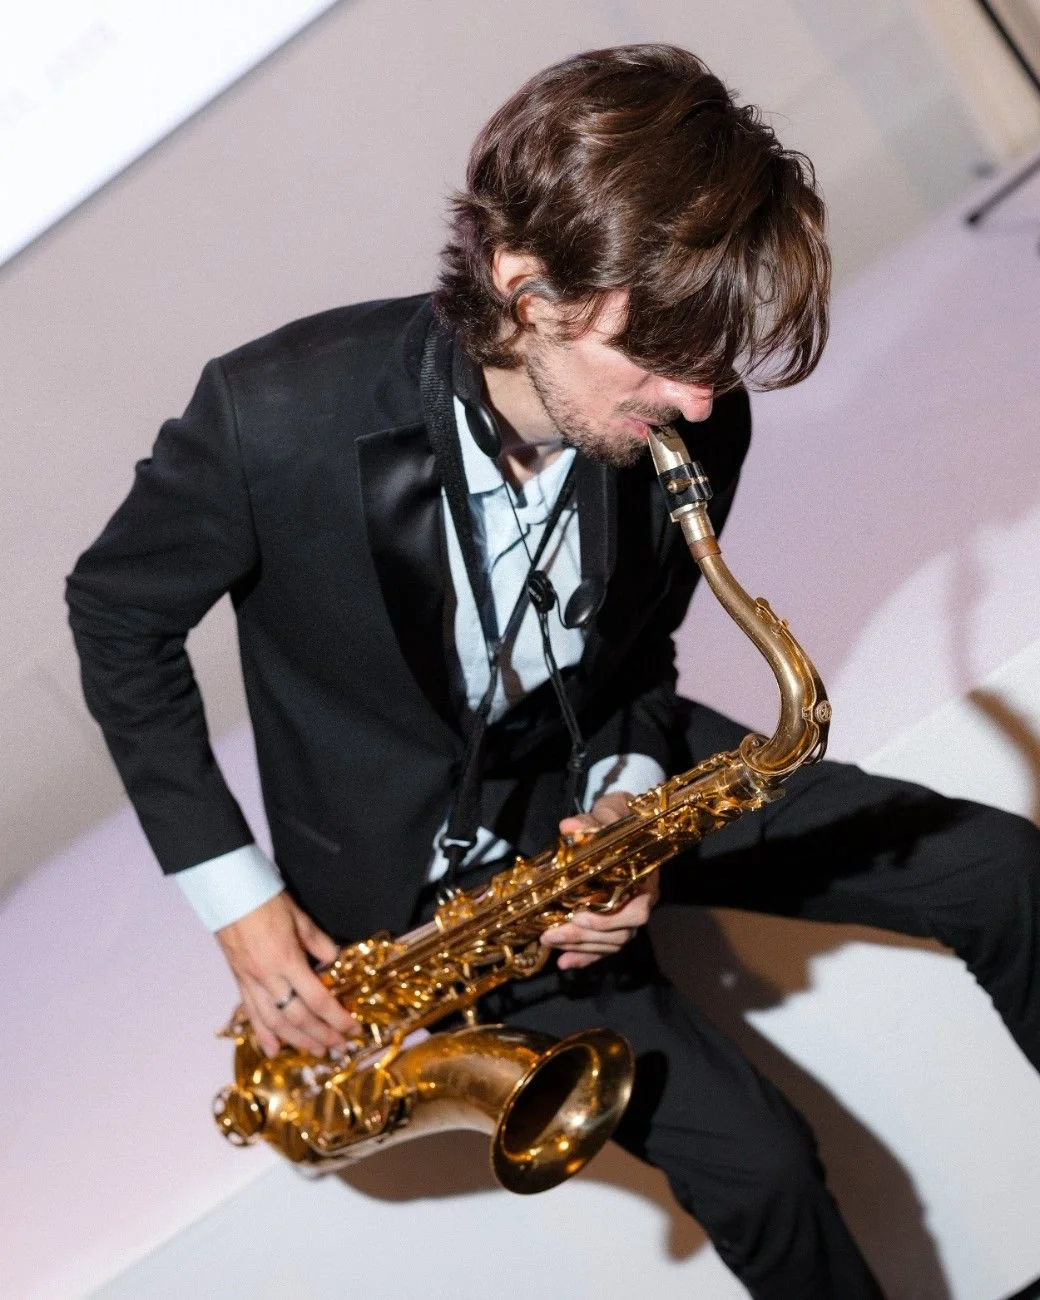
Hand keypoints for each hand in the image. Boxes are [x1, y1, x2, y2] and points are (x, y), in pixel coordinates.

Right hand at [216, 891, 360, 1056]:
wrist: (229, 894)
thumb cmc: (268, 901)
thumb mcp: (301, 918)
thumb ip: (319, 943)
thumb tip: (335, 961)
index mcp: (287, 960)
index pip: (317, 999)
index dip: (337, 1017)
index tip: (352, 1028)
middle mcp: (268, 978)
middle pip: (298, 1017)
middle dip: (320, 1035)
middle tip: (338, 1047)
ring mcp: (251, 982)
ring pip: (275, 1022)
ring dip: (297, 1041)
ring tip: (316, 1052)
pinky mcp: (239, 981)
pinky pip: (252, 1013)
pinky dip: (263, 1034)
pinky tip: (273, 1049)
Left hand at [541, 792, 659, 970]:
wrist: (621, 823)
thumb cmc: (617, 821)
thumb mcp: (606, 816)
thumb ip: (590, 823)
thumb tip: (569, 826)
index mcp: (645, 880)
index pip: (637, 911)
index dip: (609, 920)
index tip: (578, 915)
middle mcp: (641, 902)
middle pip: (620, 933)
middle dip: (584, 937)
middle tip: (551, 934)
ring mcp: (628, 916)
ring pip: (611, 944)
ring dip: (580, 947)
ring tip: (550, 942)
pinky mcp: (615, 923)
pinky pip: (604, 948)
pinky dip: (585, 957)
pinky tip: (564, 962)